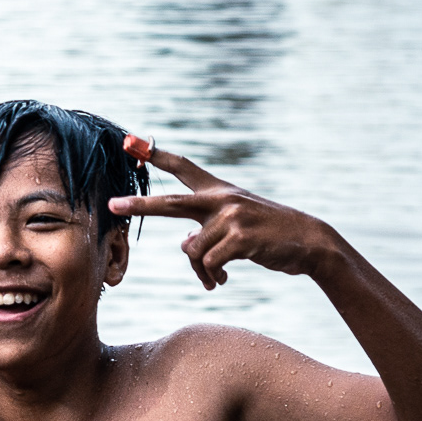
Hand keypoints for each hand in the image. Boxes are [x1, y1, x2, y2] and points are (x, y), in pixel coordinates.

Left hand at [109, 138, 340, 290]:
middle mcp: (223, 199)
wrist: (310, 243)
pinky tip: (221, 279)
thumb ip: (205, 228)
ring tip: (213, 277)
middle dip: (139, 205)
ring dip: (199, 270)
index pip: (183, 168)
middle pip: (171, 204)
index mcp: (219, 192)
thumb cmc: (267, 234)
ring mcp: (232, 217)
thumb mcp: (234, 225)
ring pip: (191, 250)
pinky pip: (208, 262)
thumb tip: (183, 243)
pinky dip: (211, 276)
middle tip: (111, 205)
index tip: (131, 141)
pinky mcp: (241, 238)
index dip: (156, 155)